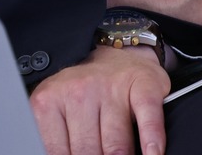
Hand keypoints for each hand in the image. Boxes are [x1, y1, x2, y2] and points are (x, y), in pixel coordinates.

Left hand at [29, 46, 169, 154]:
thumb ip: (56, 140)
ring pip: (117, 144)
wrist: (118, 56)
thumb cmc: (86, 93)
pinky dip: (151, 143)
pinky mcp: (143, 86)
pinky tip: (152, 154)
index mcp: (50, 101)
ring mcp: (112, 88)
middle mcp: (79, 91)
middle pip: (88, 150)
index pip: (57, 150)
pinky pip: (148, 121)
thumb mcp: (57, 112)